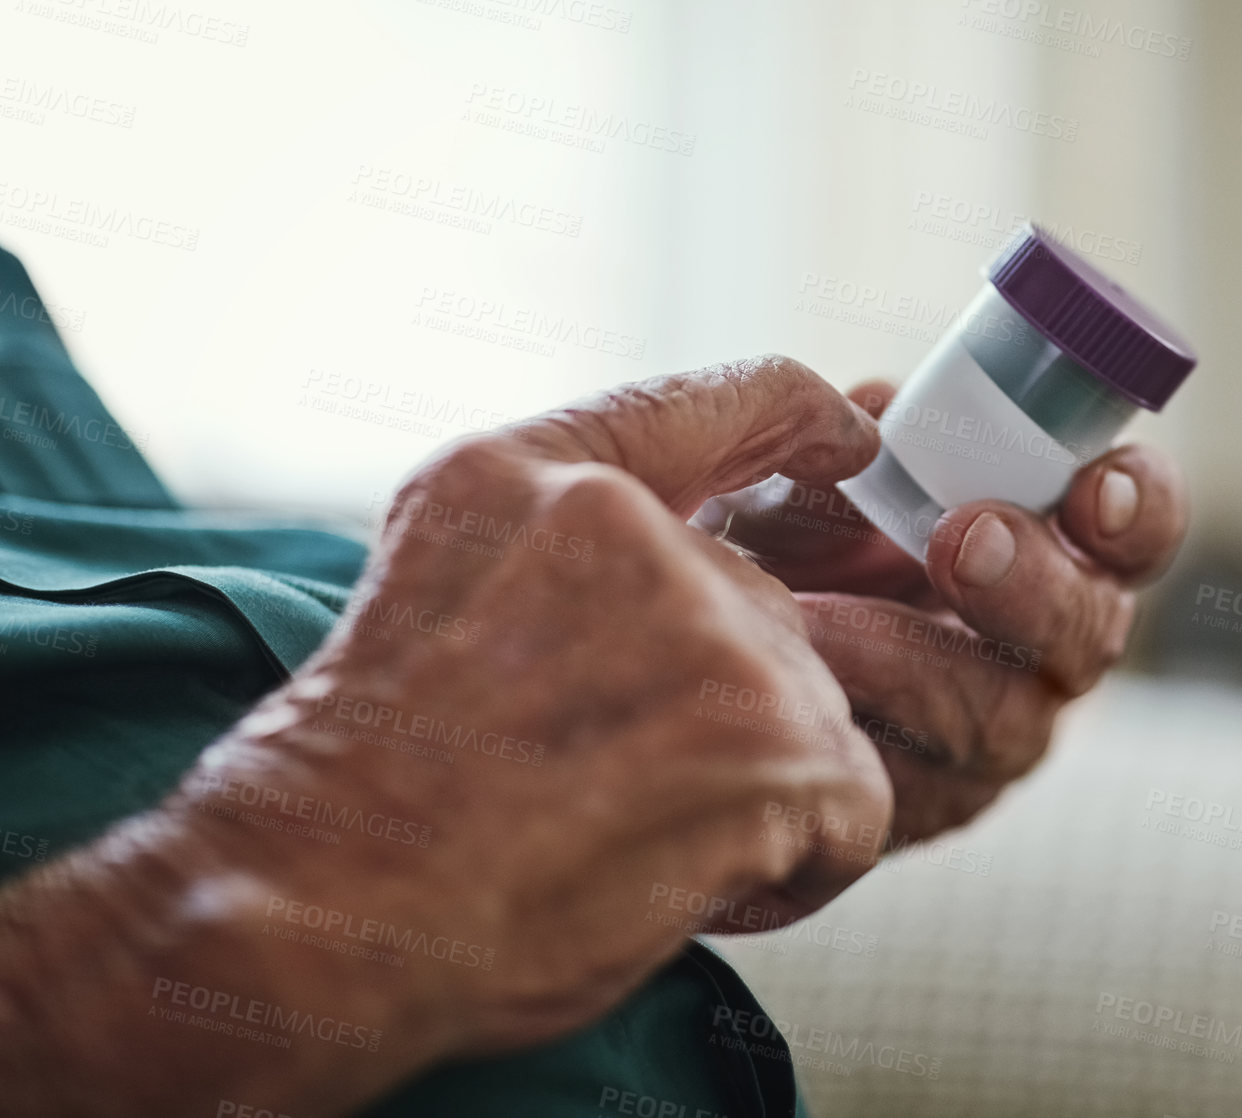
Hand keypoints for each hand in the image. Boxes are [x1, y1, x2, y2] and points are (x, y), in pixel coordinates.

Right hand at [0, 357, 892, 1115]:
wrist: (306, 922)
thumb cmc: (347, 798)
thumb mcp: (428, 600)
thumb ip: (557, 554)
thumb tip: (696, 572)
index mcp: (520, 478)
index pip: (708, 400)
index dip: (796, 416)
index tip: (846, 439)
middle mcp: (616, 524)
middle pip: (761, 604)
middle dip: (719, 706)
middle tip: (608, 787)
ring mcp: (700, 622)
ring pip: (809, 707)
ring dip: (749, 789)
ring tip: (627, 843)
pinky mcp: (766, 735)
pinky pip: (854, 801)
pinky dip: (802, 861)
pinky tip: (696, 885)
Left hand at [709, 381, 1187, 843]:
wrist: (701, 659)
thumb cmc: (773, 548)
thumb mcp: (797, 475)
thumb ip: (845, 440)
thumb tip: (876, 411)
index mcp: (1046, 542)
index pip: (1136, 523)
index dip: (1138, 505)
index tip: (1090, 490)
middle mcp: (1040, 646)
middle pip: (1092, 631)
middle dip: (1033, 586)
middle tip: (959, 542)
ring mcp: (992, 737)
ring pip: (1004, 722)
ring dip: (911, 662)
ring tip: (813, 619)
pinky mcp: (923, 810)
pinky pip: (916, 792)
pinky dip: (851, 735)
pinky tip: (791, 692)